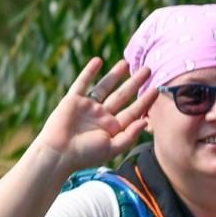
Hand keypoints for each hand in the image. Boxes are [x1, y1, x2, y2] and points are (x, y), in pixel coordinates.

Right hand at [32, 57, 153, 173]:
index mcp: (112, 128)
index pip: (133, 111)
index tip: (157, 89)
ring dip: (115, 75)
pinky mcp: (72, 101)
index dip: (145, 100)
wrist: (58, 153)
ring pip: (104, 87)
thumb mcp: (111, 148)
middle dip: (135, 83)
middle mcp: (101, 116)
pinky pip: (82, 83)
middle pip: (122, 96)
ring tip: (126, 63)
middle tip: (148, 69)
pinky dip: (89, 72)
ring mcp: (87, 107)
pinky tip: (98, 61)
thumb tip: (145, 122)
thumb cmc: (84, 155)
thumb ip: (129, 136)